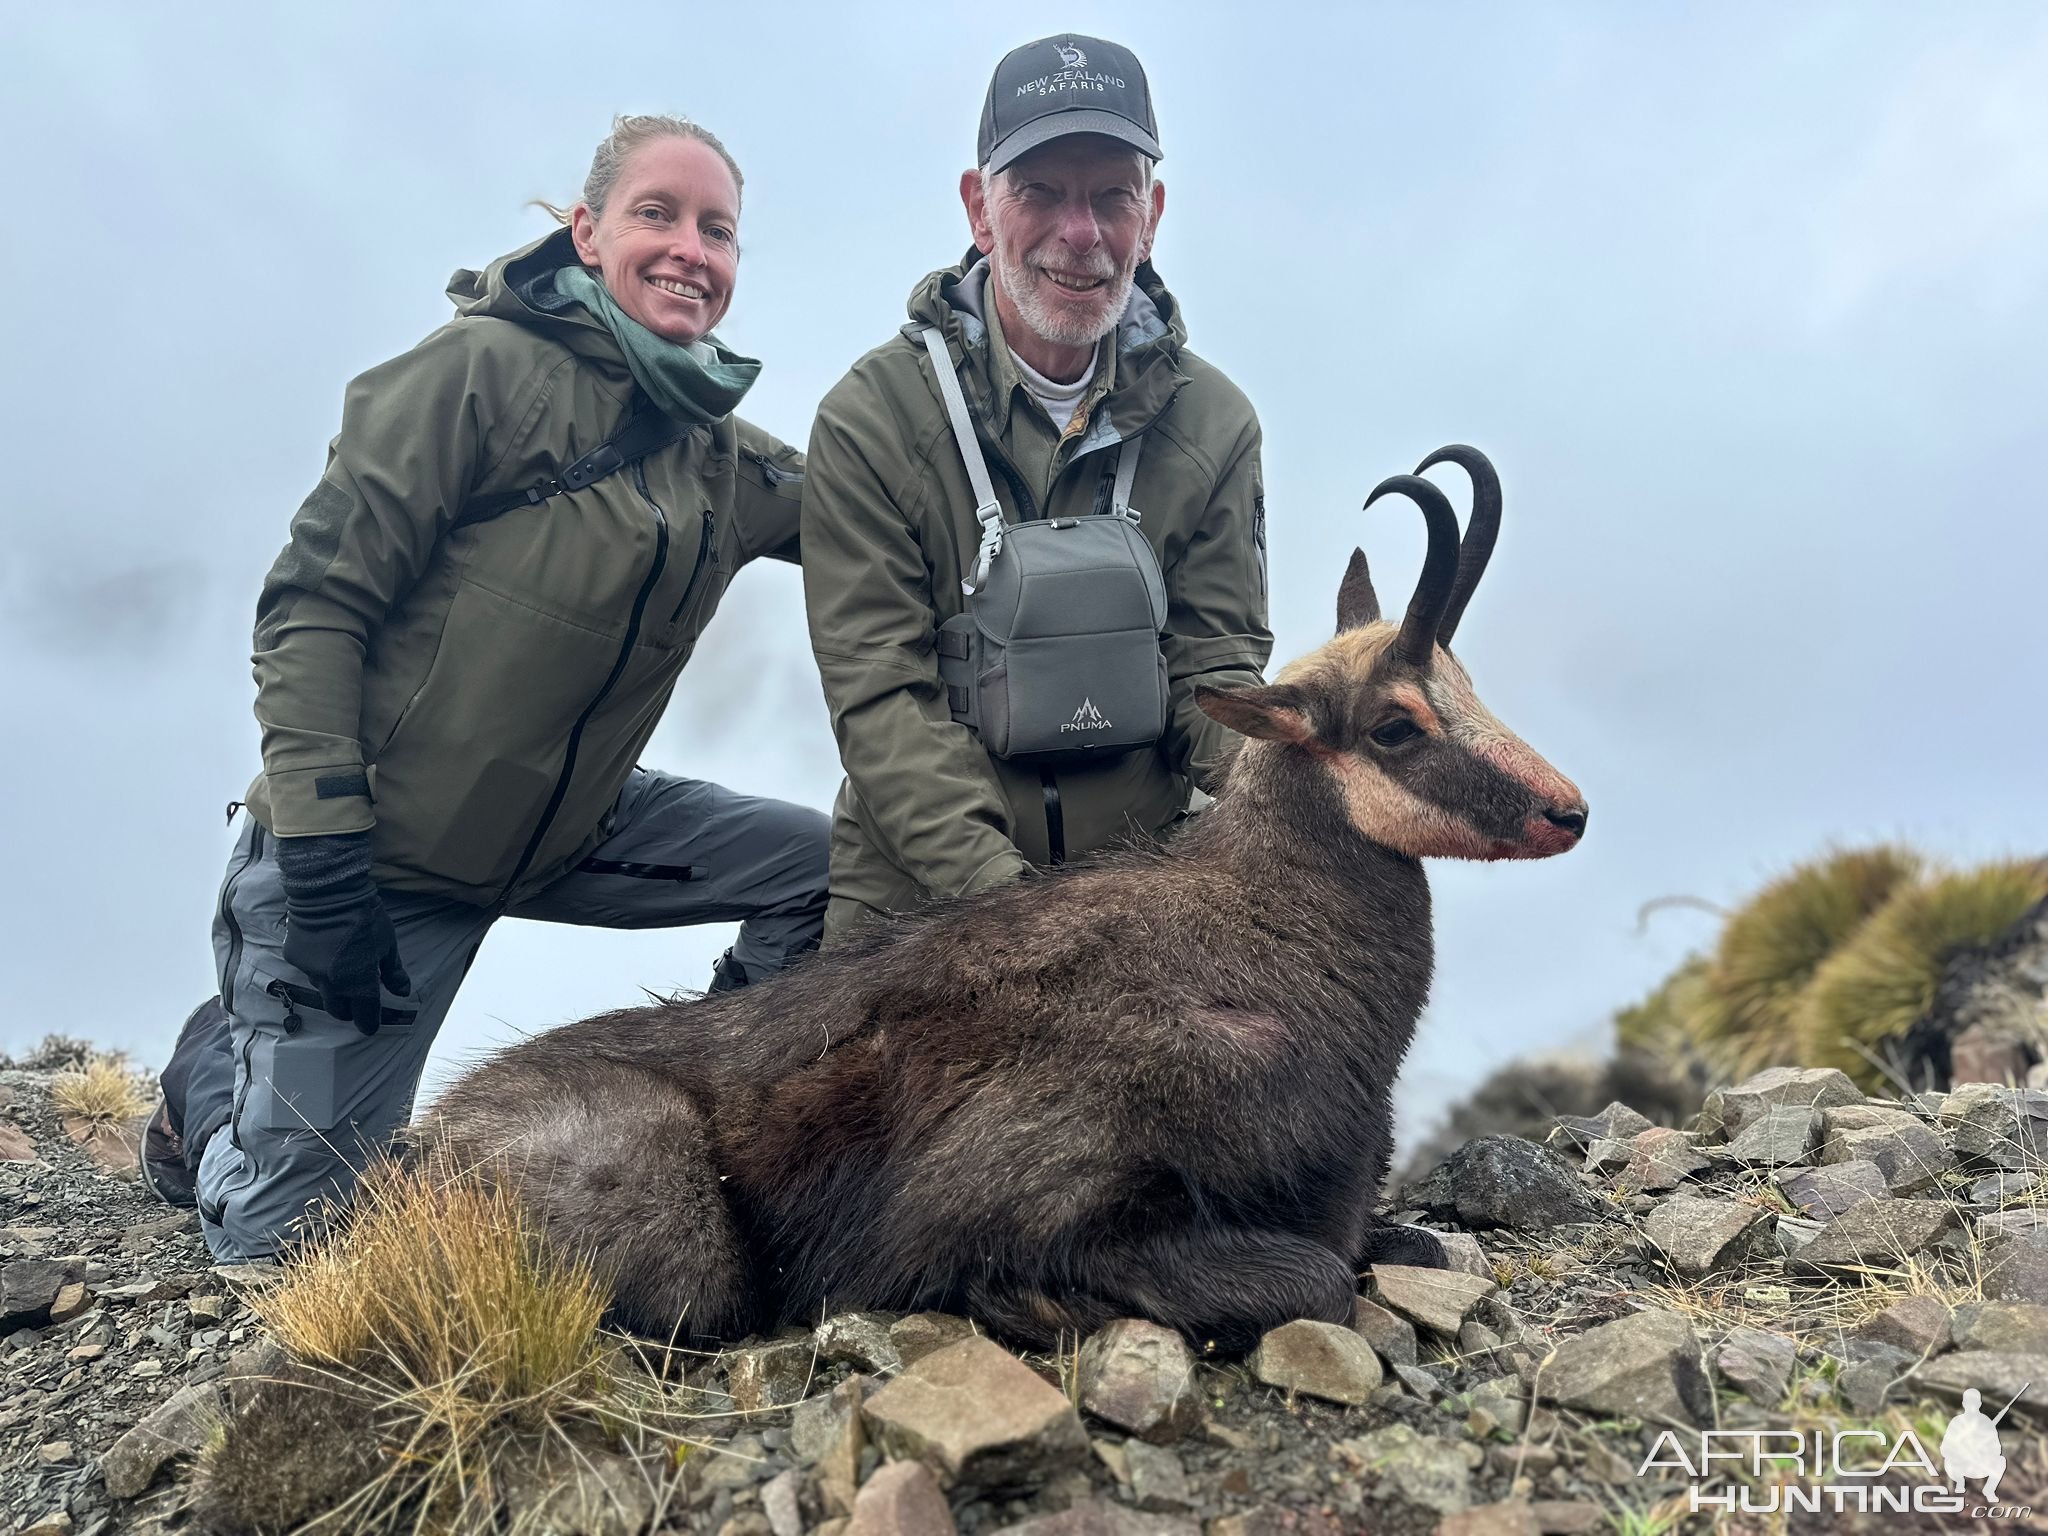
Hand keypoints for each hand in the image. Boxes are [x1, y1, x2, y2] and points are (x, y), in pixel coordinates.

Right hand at [274, 832, 410, 1032]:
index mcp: (358, 981)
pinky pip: (309, 972)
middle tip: (357, 1005)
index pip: (364, 1013)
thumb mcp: (387, 944)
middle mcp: (332, 982)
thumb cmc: (365, 917)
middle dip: (349, 1011)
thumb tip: (402, 992)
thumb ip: (393, 971)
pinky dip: (319, 969)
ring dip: (334, 989)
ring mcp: (310, 971)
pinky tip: (326, 954)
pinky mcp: (295, 958)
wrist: (328, 892)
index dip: (368, 1022)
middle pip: (339, 1009)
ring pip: (323, 991)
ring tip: (343, 975)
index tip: (370, 1027)